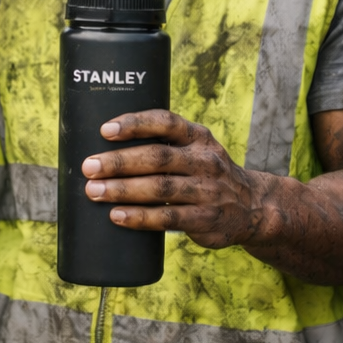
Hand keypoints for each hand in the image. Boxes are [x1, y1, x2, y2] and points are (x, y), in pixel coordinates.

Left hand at [81, 110, 273, 249]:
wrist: (252, 207)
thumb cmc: (205, 174)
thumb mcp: (196, 149)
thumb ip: (164, 144)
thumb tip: (106, 145)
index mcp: (199, 137)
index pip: (166, 122)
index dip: (135, 124)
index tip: (105, 130)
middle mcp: (205, 160)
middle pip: (157, 157)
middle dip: (119, 162)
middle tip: (90, 167)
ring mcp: (208, 191)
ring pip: (160, 189)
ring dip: (123, 190)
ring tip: (94, 192)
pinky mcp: (205, 219)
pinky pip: (168, 218)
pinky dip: (139, 217)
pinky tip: (117, 216)